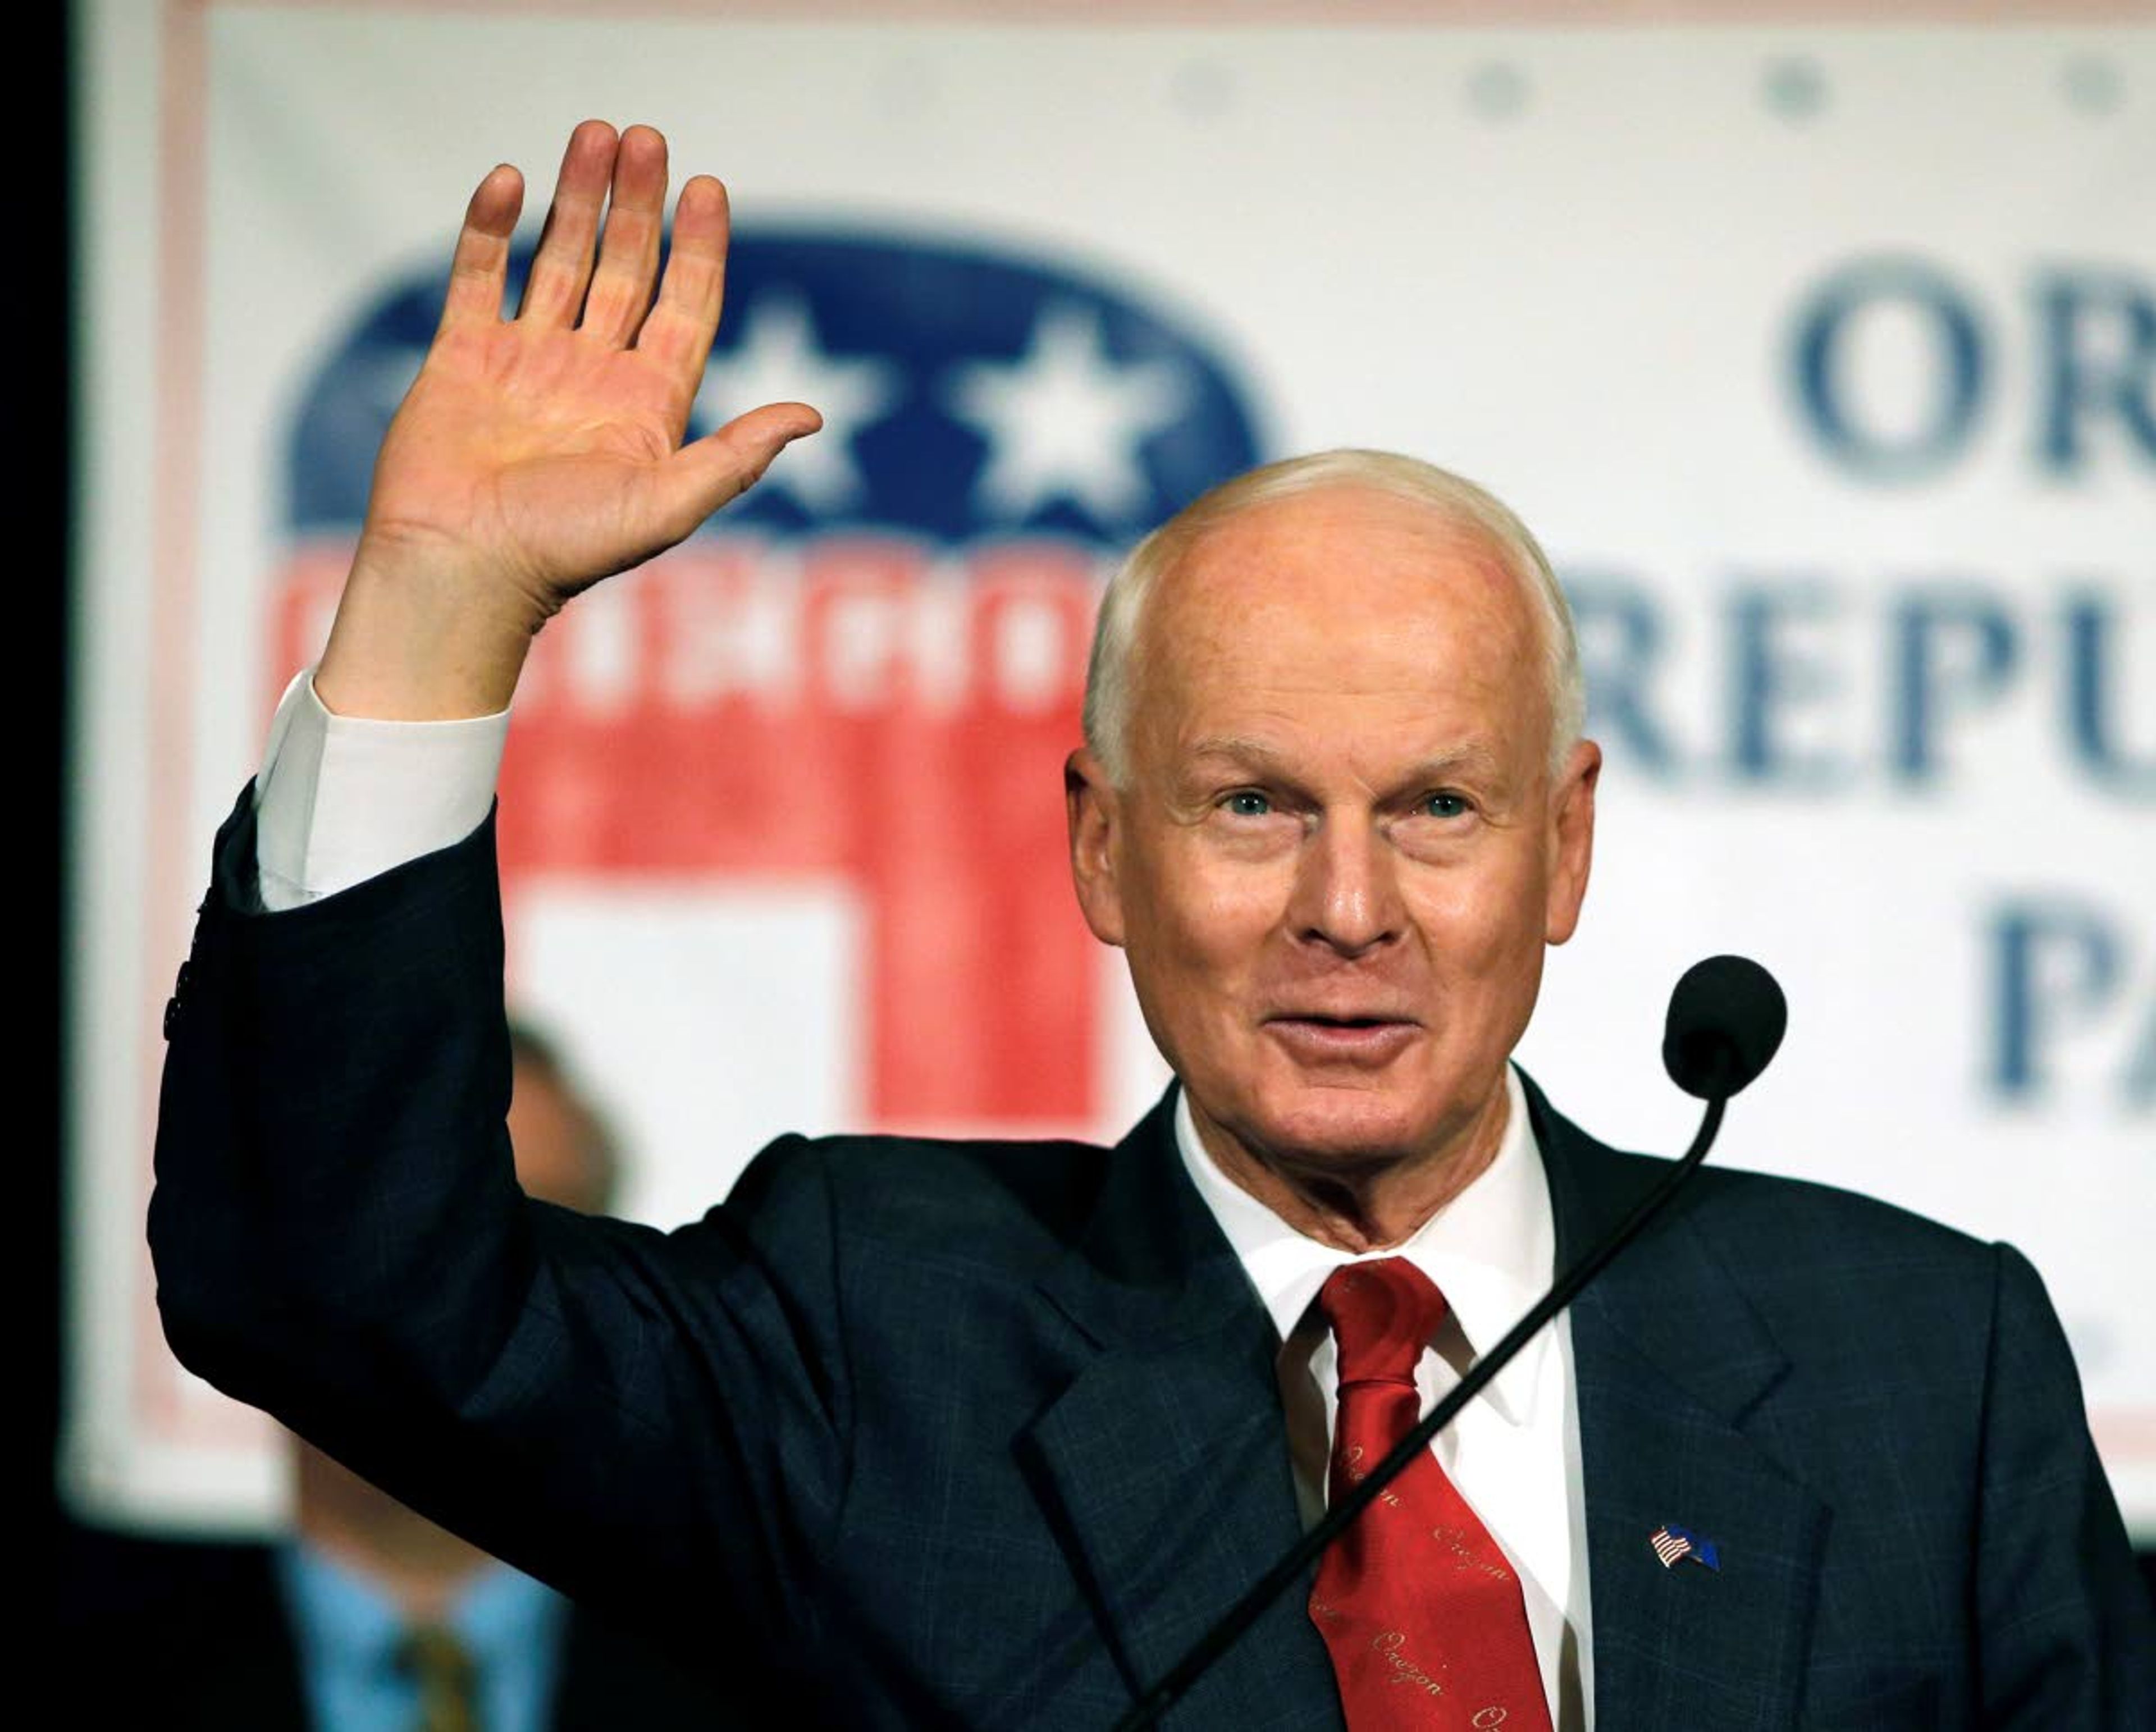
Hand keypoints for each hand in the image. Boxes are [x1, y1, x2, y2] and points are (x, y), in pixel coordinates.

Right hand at [315, 121, 819, 717]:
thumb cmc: (569, 549)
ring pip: (559, 260)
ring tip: (594, 134)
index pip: (685, 305)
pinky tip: (510, 181)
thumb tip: (814, 415)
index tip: (707, 187)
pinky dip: (491, 228)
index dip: (699, 248)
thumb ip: (738, 456)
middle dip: (638, 205)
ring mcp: (527, 361)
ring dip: (578, 199)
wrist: (465, 568)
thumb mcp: (671, 504)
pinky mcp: (463, 357)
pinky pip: (479, 276)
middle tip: (646, 137)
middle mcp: (592, 374)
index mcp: (647, 404)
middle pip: (625, 268)